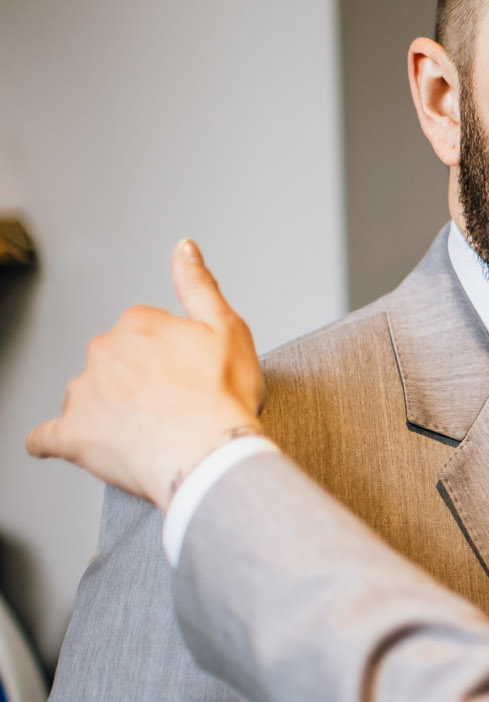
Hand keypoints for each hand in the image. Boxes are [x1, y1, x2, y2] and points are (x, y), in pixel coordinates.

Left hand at [27, 240, 265, 509]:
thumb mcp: (228, 328)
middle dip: (134, 380)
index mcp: (137, 323)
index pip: (143, 331)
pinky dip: (56, 440)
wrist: (210, 454)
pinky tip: (70, 444)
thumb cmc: (223, 397)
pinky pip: (47, 437)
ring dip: (106, 410)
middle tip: (171, 405)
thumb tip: (183, 247)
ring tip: (147, 434)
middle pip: (112, 361)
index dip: (168, 354)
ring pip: (86, 396)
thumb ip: (199, 284)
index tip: (186, 374)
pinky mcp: (71, 434)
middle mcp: (103, 351)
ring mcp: (83, 393)